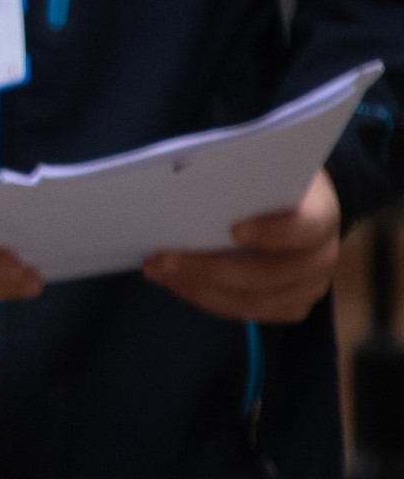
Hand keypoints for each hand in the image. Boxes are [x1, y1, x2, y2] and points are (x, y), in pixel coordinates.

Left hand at [147, 171, 341, 324]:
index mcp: (321, 215)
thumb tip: (181, 178)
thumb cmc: (271, 181)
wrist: (301, 203)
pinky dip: (206, 298)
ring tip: (156, 270)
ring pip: (251, 301)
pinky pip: (245, 311)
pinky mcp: (290, 306)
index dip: (273, 233)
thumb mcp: (264, 167)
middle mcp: (321, 258)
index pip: (305, 228)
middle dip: (207, 269)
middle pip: (268, 275)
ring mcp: (308, 287)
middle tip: (160, 259)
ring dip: (197, 287)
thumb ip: (237, 175)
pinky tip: (176, 282)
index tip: (234, 229)